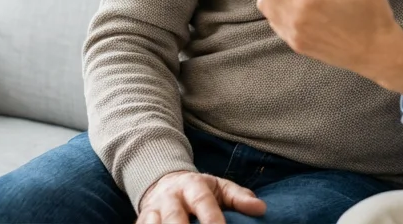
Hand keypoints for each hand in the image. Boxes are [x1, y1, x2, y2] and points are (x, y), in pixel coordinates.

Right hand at [137, 170, 264, 223]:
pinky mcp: (142, 220)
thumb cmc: (199, 190)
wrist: (164, 182)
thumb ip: (238, 197)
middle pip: (174, 216)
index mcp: (193, 185)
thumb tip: (260, 208)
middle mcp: (170, 197)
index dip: (212, 219)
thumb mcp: (220, 187)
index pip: (203, 202)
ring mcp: (153, 209)